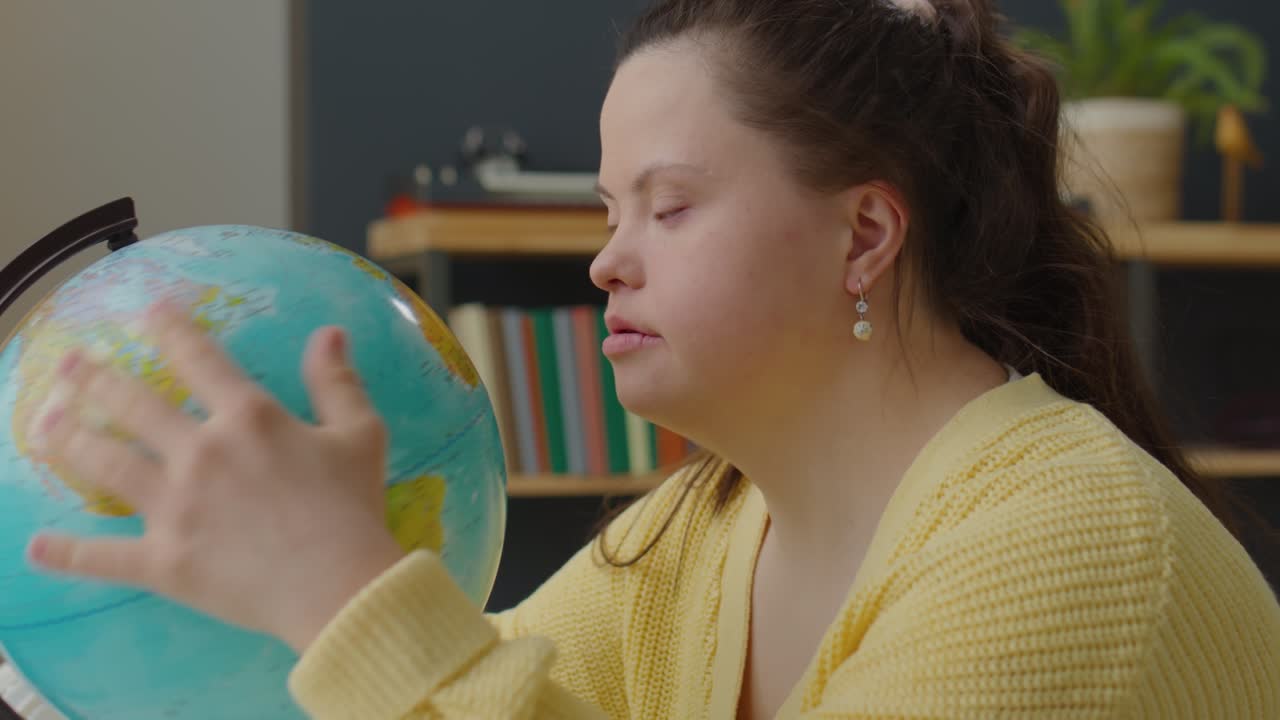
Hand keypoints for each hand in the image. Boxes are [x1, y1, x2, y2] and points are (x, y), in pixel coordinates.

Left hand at [25, 302, 405, 651]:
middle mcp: (200, 452)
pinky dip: (67, 553)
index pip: (199, 359)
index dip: (172, 329)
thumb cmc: (354, 508)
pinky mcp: (163, 560)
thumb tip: (327, 333)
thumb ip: (338, 382)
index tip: (150, 310)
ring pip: (106, 464)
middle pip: (133, 405)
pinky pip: (104, 556)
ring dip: (68, 439)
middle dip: (94, 378)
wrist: (341, 588)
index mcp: (248, 417)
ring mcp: (174, 506)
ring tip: (42, 421)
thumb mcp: (361, 436)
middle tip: (66, 363)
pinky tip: (36, 546)